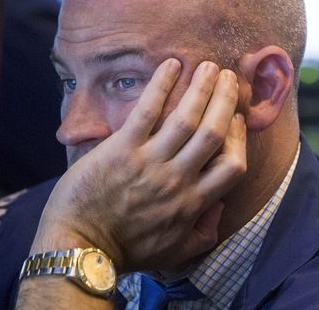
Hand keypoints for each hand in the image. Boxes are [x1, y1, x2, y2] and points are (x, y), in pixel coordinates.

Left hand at [28, 59, 246, 272]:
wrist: (79, 248)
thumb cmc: (128, 250)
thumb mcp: (175, 251)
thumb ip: (204, 233)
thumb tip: (220, 208)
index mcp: (193, 202)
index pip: (232, 164)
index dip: (238, 137)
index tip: (236, 118)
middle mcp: (177, 179)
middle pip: (213, 132)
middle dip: (225, 100)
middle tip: (228, 77)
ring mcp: (149, 162)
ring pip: (186, 118)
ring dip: (201, 88)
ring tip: (207, 66)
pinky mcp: (121, 150)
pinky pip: (147, 112)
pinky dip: (161, 85)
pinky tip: (170, 65)